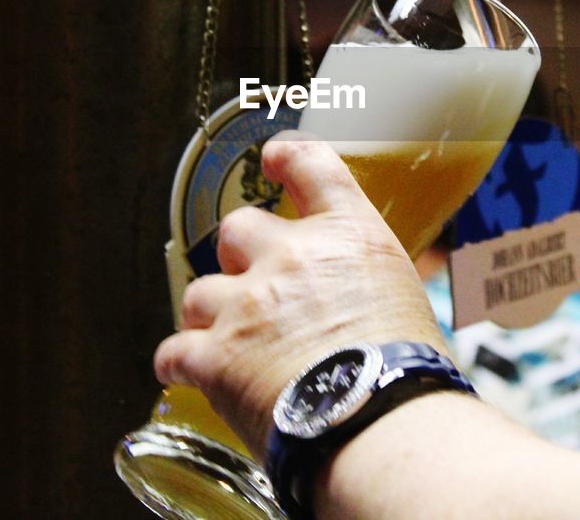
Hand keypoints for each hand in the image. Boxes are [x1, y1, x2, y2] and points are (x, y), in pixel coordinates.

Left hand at [154, 131, 446, 456]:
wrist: (381, 424)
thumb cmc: (406, 375)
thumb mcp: (405, 300)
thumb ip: (369, 283)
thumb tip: (367, 299)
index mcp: (347, 236)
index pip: (311, 166)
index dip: (286, 156)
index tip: (273, 159)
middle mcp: (291, 258)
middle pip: (238, 227)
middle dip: (239, 255)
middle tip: (255, 286)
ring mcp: (248, 305)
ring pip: (199, 291)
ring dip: (209, 315)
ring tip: (228, 343)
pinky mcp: (215, 357)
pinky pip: (173, 352)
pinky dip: (178, 365)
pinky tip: (187, 375)